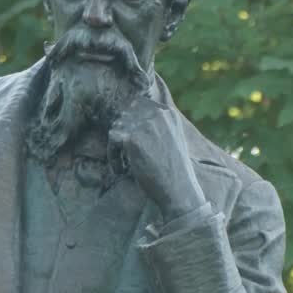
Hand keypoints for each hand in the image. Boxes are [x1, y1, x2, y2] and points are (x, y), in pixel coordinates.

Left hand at [108, 96, 206, 220]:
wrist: (179, 190)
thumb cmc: (174, 171)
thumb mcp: (170, 139)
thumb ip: (156, 126)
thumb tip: (127, 119)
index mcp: (168, 113)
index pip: (138, 103)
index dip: (129, 119)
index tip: (128, 139)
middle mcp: (158, 114)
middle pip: (125, 114)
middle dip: (122, 133)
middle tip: (124, 154)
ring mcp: (146, 125)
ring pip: (117, 127)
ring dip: (116, 146)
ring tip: (124, 164)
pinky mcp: (134, 138)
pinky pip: (113, 140)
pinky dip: (113, 156)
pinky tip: (121, 169)